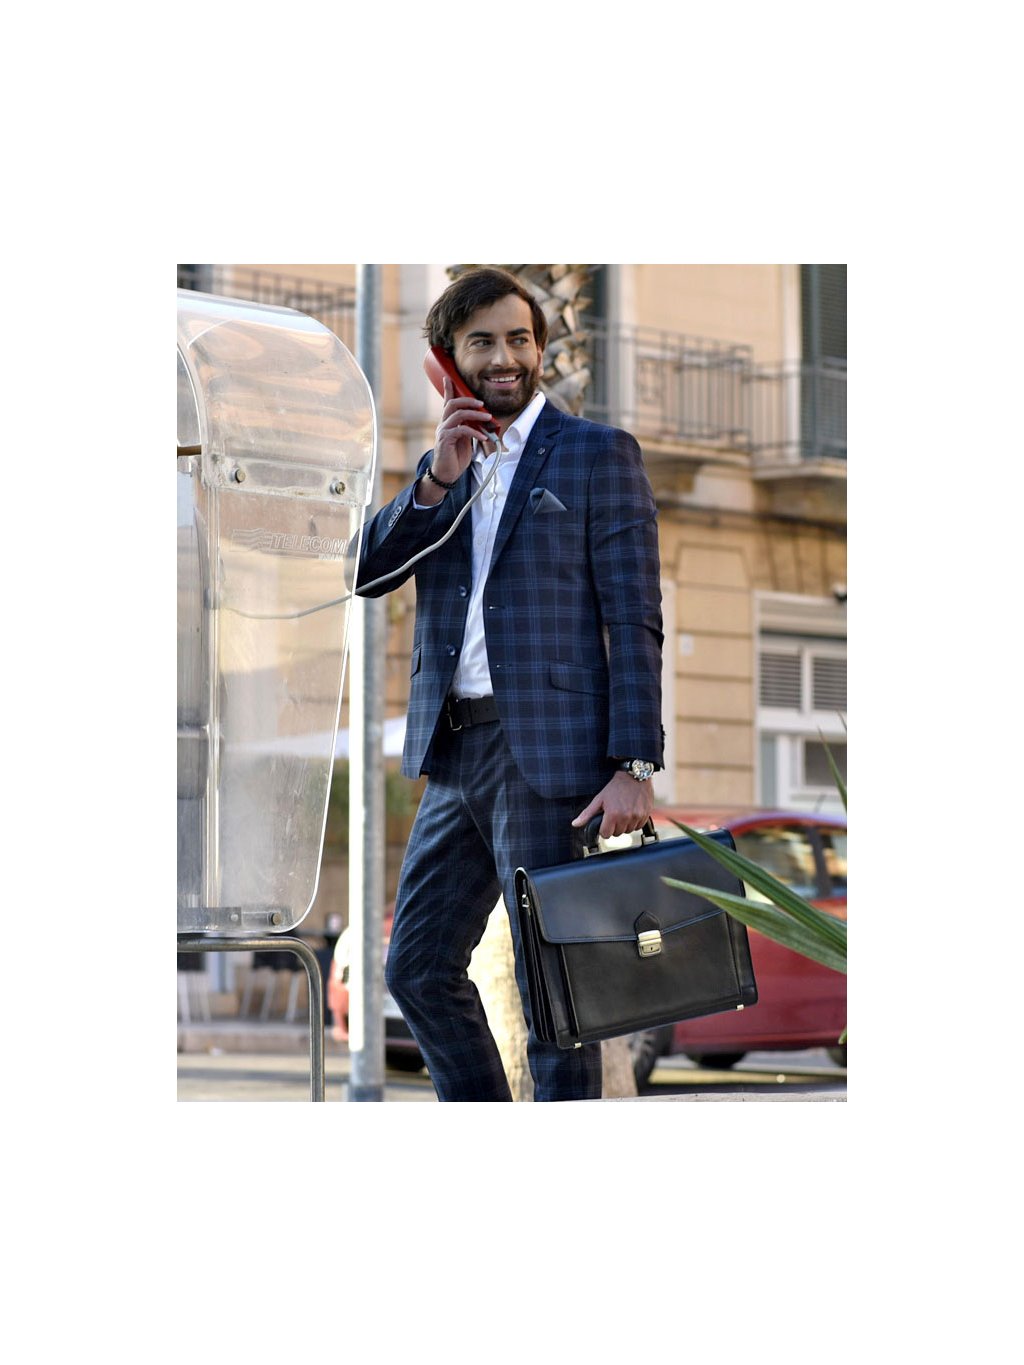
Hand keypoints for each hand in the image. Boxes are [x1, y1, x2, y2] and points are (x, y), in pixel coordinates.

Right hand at [421, 377, 493, 496]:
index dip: (448, 389)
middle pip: (452, 404)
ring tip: (487, 418)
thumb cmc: (455, 458)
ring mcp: (443, 431)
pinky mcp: (446, 440)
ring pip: (458, 414)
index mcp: (447, 423)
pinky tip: (484, 438)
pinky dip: (475, 432)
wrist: (446, 475)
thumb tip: (480, 421)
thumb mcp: (465, 441)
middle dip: (468, 400)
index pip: (447, 403)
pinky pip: (461, 430)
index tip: (449, 378)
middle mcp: (443, 424)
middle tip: (482, 403)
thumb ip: (470, 429)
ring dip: (475, 414)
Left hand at [571, 770, 653, 839]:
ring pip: (628, 831)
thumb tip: (575, 824)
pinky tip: (631, 812)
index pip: (606, 834)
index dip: (604, 829)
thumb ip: (587, 814)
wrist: (634, 776)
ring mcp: (637, 816)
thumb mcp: (599, 799)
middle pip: (617, 833)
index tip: (605, 822)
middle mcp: (626, 817)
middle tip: (614, 815)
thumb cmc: (615, 787)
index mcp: (613, 815)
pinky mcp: (646, 815)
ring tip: (623, 812)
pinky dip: (635, 822)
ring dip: (625, 825)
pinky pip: (639, 827)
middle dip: (614, 826)